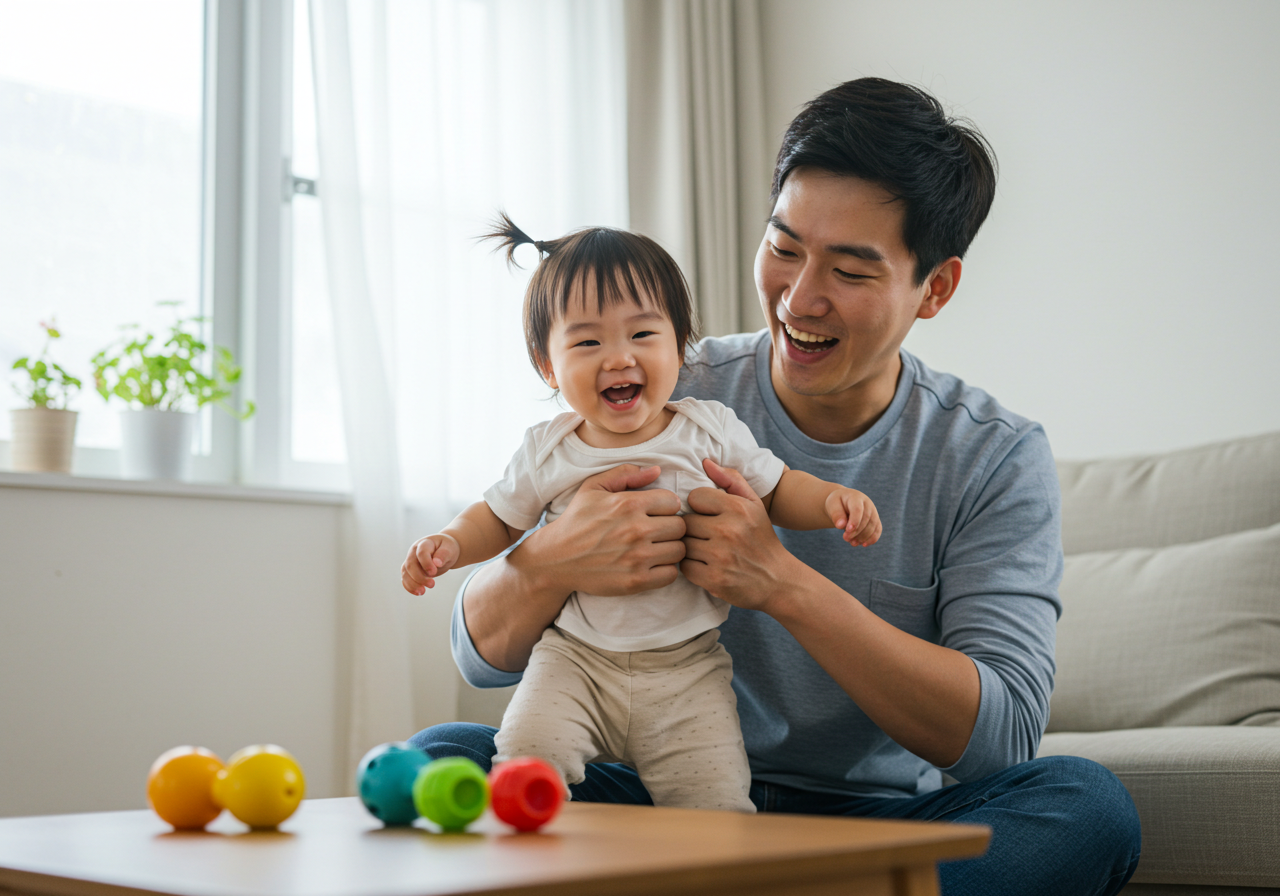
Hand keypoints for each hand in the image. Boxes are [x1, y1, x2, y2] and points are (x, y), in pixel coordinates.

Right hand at [401, 533, 460, 594]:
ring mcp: (410, 560)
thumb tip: (437, 563)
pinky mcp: (410, 570)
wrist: (443, 549)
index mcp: (424, 543)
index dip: (426, 563)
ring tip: (423, 592)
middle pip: (411, 564)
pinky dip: (409, 587)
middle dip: (419, 577)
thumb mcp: (450, 548)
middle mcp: (414, 551)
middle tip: (432, 585)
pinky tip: (418, 593)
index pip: (421, 553)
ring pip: (406, 573)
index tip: (434, 572)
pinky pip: (405, 579)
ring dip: (413, 584)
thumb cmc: (447, 548)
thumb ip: (444, 554)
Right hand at [519, 463, 686, 595]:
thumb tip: (658, 470)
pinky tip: (651, 564)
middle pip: (680, 526)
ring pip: (679, 550)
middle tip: (657, 531)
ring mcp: (637, 557)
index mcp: (629, 504)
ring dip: (670, 548)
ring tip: (656, 547)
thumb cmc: (576, 521)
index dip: (666, 506)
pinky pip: (671, 574)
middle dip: (671, 527)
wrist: (556, 559)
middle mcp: (636, 530)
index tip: (656, 513)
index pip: (673, 502)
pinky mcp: (636, 581)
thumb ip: (626, 474)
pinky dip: (665, 570)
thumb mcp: (594, 487)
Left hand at [680, 458, 797, 611]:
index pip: (695, 497)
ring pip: (683, 545)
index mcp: (738, 508)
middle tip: (705, 535)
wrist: (777, 580)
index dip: (700, 506)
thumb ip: (731, 480)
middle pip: (686, 523)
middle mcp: (728, 531)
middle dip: (693, 529)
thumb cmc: (761, 538)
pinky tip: (706, 565)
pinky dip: (692, 567)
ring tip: (705, 550)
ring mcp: (720, 557)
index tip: (709, 515)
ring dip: (691, 548)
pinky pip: (685, 567)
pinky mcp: (714, 580)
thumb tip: (705, 462)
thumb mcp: (754, 504)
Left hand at [826, 488, 881, 545]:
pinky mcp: (875, 520)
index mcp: (855, 497)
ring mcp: (873, 512)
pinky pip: (878, 530)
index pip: (857, 509)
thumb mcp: (832, 505)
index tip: (848, 530)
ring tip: (852, 543)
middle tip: (845, 538)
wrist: (843, 502)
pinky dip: (872, 539)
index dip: (854, 521)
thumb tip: (840, 525)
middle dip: (856, 531)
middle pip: (866, 519)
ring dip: (863, 537)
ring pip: (873, 526)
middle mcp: (867, 503)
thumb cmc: (837, 503)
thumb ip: (836, 514)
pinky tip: (863, 544)